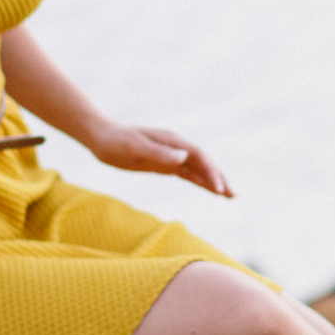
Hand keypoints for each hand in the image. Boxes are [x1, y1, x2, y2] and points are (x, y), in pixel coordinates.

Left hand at [87, 123, 232, 196]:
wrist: (101, 138)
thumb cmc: (116, 142)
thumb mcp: (135, 148)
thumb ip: (159, 153)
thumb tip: (184, 158)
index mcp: (172, 141)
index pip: (198, 157)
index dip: (210, 172)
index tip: (218, 188)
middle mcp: (176, 147)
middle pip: (204, 162)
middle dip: (219, 178)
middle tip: (233, 195)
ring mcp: (171, 155)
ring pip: (198, 169)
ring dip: (213, 181)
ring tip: (229, 196)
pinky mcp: (165, 164)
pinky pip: (187, 173)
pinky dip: (200, 181)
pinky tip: (209, 189)